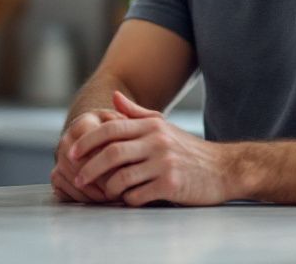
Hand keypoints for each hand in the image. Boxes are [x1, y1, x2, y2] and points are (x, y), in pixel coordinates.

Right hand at [50, 107, 125, 202]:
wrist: (94, 136)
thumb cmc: (114, 131)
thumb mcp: (122, 122)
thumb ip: (126, 125)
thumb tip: (128, 135)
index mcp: (82, 124)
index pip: (90, 143)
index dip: (106, 159)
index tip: (124, 170)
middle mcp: (66, 139)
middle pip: (78, 163)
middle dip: (99, 179)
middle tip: (117, 189)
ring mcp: (59, 157)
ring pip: (69, 177)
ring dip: (90, 190)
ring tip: (110, 197)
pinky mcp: (56, 172)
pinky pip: (61, 187)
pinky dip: (79, 196)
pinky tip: (97, 200)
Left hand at [70, 91, 231, 206]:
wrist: (223, 169)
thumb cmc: (188, 149)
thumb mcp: (163, 126)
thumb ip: (136, 113)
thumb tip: (113, 96)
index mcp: (152, 125)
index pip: (110, 129)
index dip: (86, 141)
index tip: (71, 152)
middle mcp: (157, 141)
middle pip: (111, 153)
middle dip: (89, 168)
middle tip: (77, 178)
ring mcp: (165, 164)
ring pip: (122, 177)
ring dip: (107, 188)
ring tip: (104, 192)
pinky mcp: (172, 185)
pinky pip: (138, 195)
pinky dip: (127, 200)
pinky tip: (127, 199)